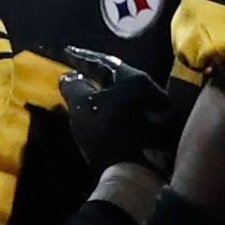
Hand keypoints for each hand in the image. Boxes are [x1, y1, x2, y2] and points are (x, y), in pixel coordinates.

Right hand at [57, 46, 183, 171]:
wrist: (133, 171)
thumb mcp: (82, 105)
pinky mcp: (155, 134)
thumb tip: (69, 77)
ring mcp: (156, 113)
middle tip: (79, 74)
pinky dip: (114, 110)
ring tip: (88, 95)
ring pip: (126, 97)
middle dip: (96, 76)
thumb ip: (73, 86)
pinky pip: (130, 113)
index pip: (105, 62)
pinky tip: (103, 117)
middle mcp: (152, 91)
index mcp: (136, 79)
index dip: (83, 58)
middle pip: (119, 78)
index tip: (68, 53)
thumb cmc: (106, 132)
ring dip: (106, 94)